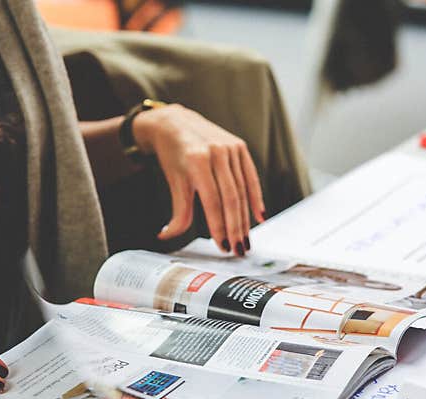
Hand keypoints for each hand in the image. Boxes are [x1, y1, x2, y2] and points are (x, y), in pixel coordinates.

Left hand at [133, 104, 264, 255]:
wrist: (176, 123)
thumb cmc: (173, 155)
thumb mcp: (174, 182)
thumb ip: (177, 211)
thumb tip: (167, 236)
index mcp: (197, 160)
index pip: (212, 201)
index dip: (219, 226)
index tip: (223, 246)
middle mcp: (216, 152)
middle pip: (231, 198)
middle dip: (235, 227)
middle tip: (238, 249)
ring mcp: (231, 148)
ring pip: (242, 190)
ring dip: (245, 219)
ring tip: (245, 239)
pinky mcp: (240, 147)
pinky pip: (251, 177)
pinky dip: (256, 198)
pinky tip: (259, 216)